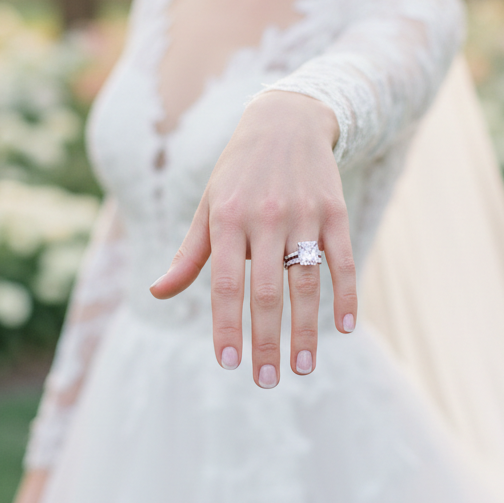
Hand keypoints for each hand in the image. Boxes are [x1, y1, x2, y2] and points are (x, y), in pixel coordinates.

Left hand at [150, 91, 357, 387]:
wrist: (285, 121)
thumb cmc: (238, 173)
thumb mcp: (208, 206)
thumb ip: (189, 254)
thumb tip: (157, 293)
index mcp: (227, 218)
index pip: (223, 283)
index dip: (226, 325)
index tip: (229, 364)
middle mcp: (264, 217)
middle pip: (266, 291)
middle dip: (265, 340)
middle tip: (265, 381)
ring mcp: (303, 214)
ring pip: (306, 282)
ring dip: (307, 330)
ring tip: (303, 368)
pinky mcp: (335, 211)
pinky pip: (342, 260)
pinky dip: (346, 296)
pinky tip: (345, 329)